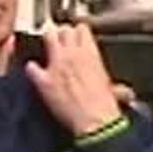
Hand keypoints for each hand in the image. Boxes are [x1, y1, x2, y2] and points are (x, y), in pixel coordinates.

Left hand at [26, 24, 123, 138]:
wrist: (95, 122)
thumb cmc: (105, 107)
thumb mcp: (112, 87)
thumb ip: (109, 81)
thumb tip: (120, 89)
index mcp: (91, 53)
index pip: (82, 29)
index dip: (79, 31)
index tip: (77, 34)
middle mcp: (73, 54)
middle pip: (63, 30)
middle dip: (62, 33)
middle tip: (62, 39)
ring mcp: (56, 65)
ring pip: (48, 37)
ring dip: (48, 41)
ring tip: (48, 46)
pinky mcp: (44, 81)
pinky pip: (32, 67)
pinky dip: (32, 68)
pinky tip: (34, 70)